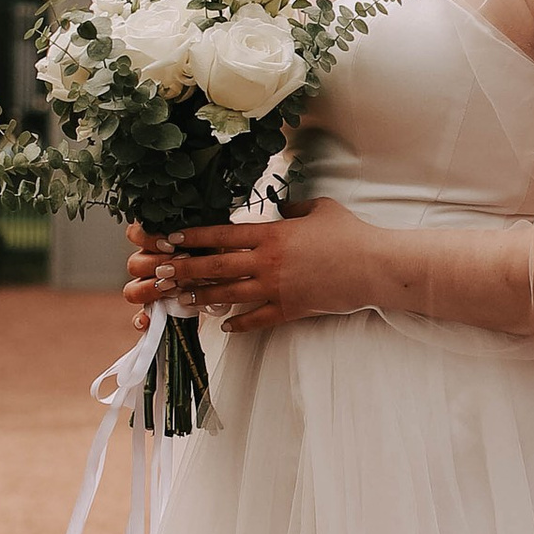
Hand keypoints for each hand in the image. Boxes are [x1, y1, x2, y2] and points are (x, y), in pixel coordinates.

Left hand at [123, 203, 383, 332]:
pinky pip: (257, 319)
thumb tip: (283, 206)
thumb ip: (295, 207)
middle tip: (161, 273)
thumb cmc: (350, 233)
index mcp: (272, 234)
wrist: (373, 266)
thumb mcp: (320, 208)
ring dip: (203, 298)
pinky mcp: (290, 309)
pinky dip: (240, 324)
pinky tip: (226, 327)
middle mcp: (267, 262)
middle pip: (216, 266)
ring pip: (229, 295)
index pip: (222, 234)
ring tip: (182, 301)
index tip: (171, 238)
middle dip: (185, 269)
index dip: (193, 236)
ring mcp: (277, 288)